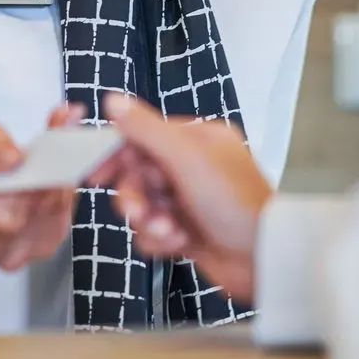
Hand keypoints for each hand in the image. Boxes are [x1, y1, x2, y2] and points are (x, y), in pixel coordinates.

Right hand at [88, 93, 272, 302]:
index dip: (117, 156)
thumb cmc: (235, 203)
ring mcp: (188, 201)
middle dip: (135, 196)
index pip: (143, 138)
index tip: (96, 173)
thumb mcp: (186, 158)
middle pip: (137, 175)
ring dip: (148, 221)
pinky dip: (159, 240)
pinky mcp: (186, 231)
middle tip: (138, 211)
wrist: (263, 258)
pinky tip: (180, 243)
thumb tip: (114, 100)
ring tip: (167, 230)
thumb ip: (146, 129)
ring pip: (142, 206)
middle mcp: (192, 167)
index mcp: (196, 141)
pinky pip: (151, 232)